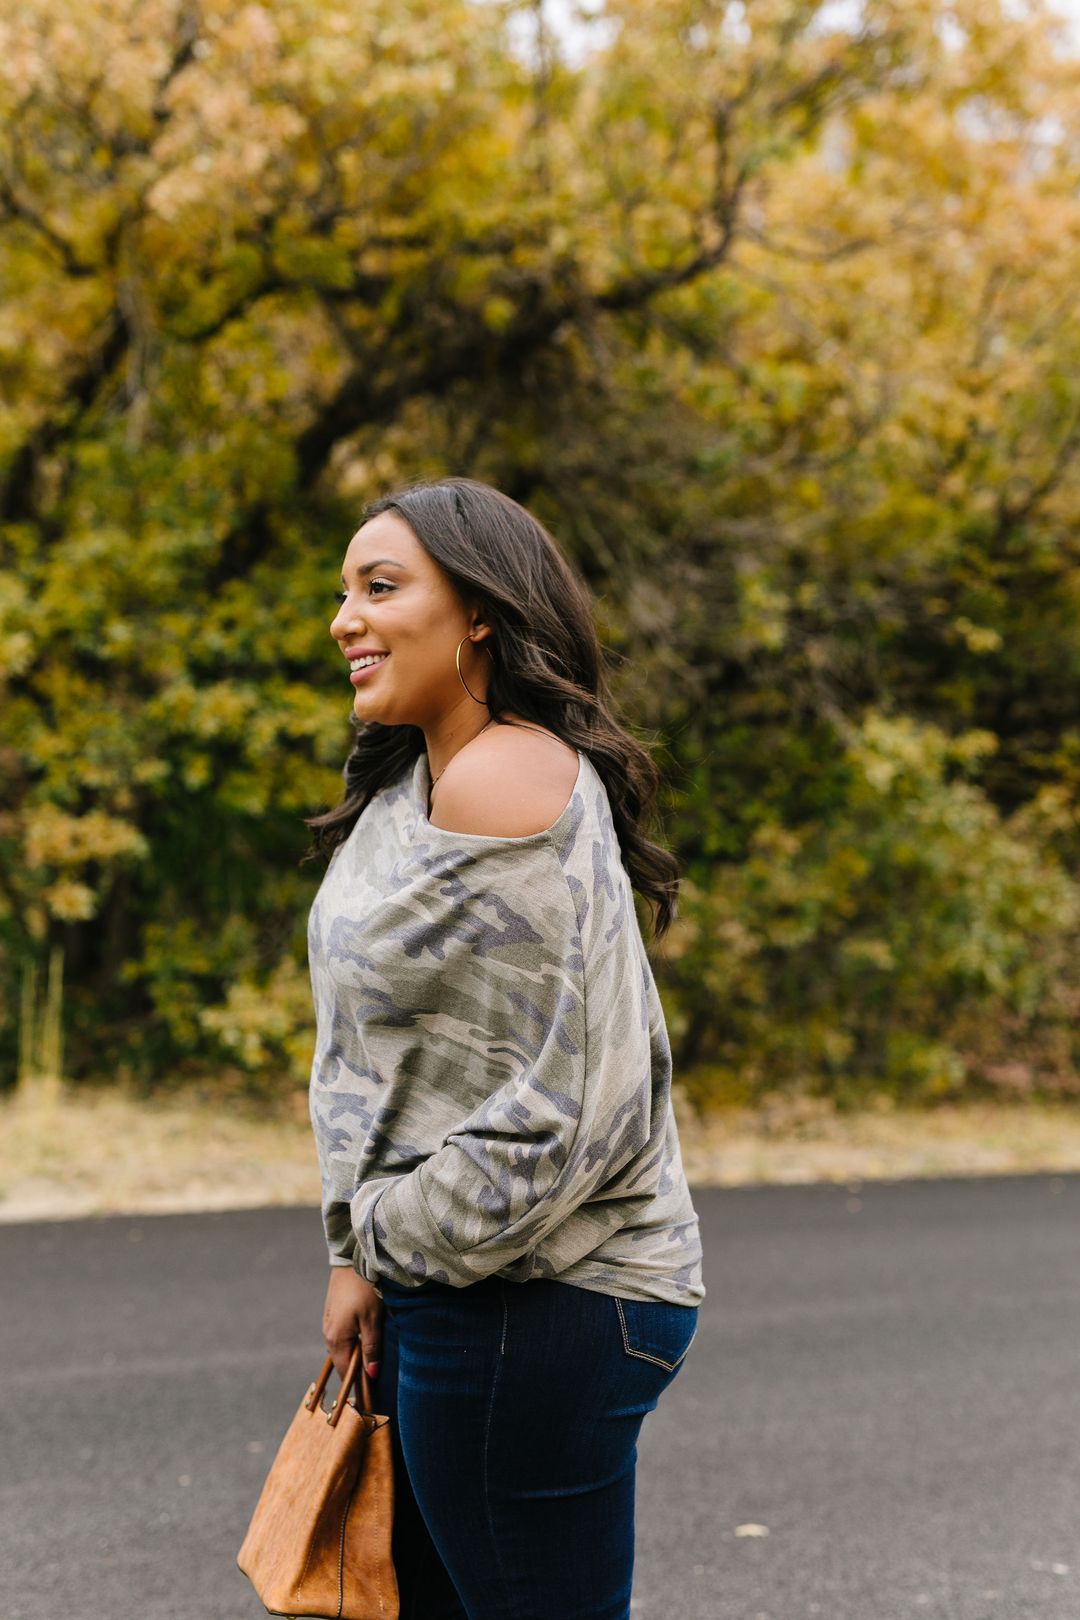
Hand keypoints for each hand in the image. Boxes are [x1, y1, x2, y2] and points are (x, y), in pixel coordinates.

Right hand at [322, 1267, 383, 1387]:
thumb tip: (371, 1375)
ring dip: (356, 1356)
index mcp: (336, 1340)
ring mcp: (329, 1324)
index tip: (372, 1396)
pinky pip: (342, 1337)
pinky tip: (365, 1341)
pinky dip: (353, 1343)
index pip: (346, 1372)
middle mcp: (328, 1334)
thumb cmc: (365, 1289)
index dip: (358, 1385)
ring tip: (373, 1362)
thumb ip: (372, 1348)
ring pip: (343, 1349)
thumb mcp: (373, 1320)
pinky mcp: (333, 1314)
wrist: (352, 1259)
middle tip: (376, 1381)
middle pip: (343, 1362)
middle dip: (358, 1372)